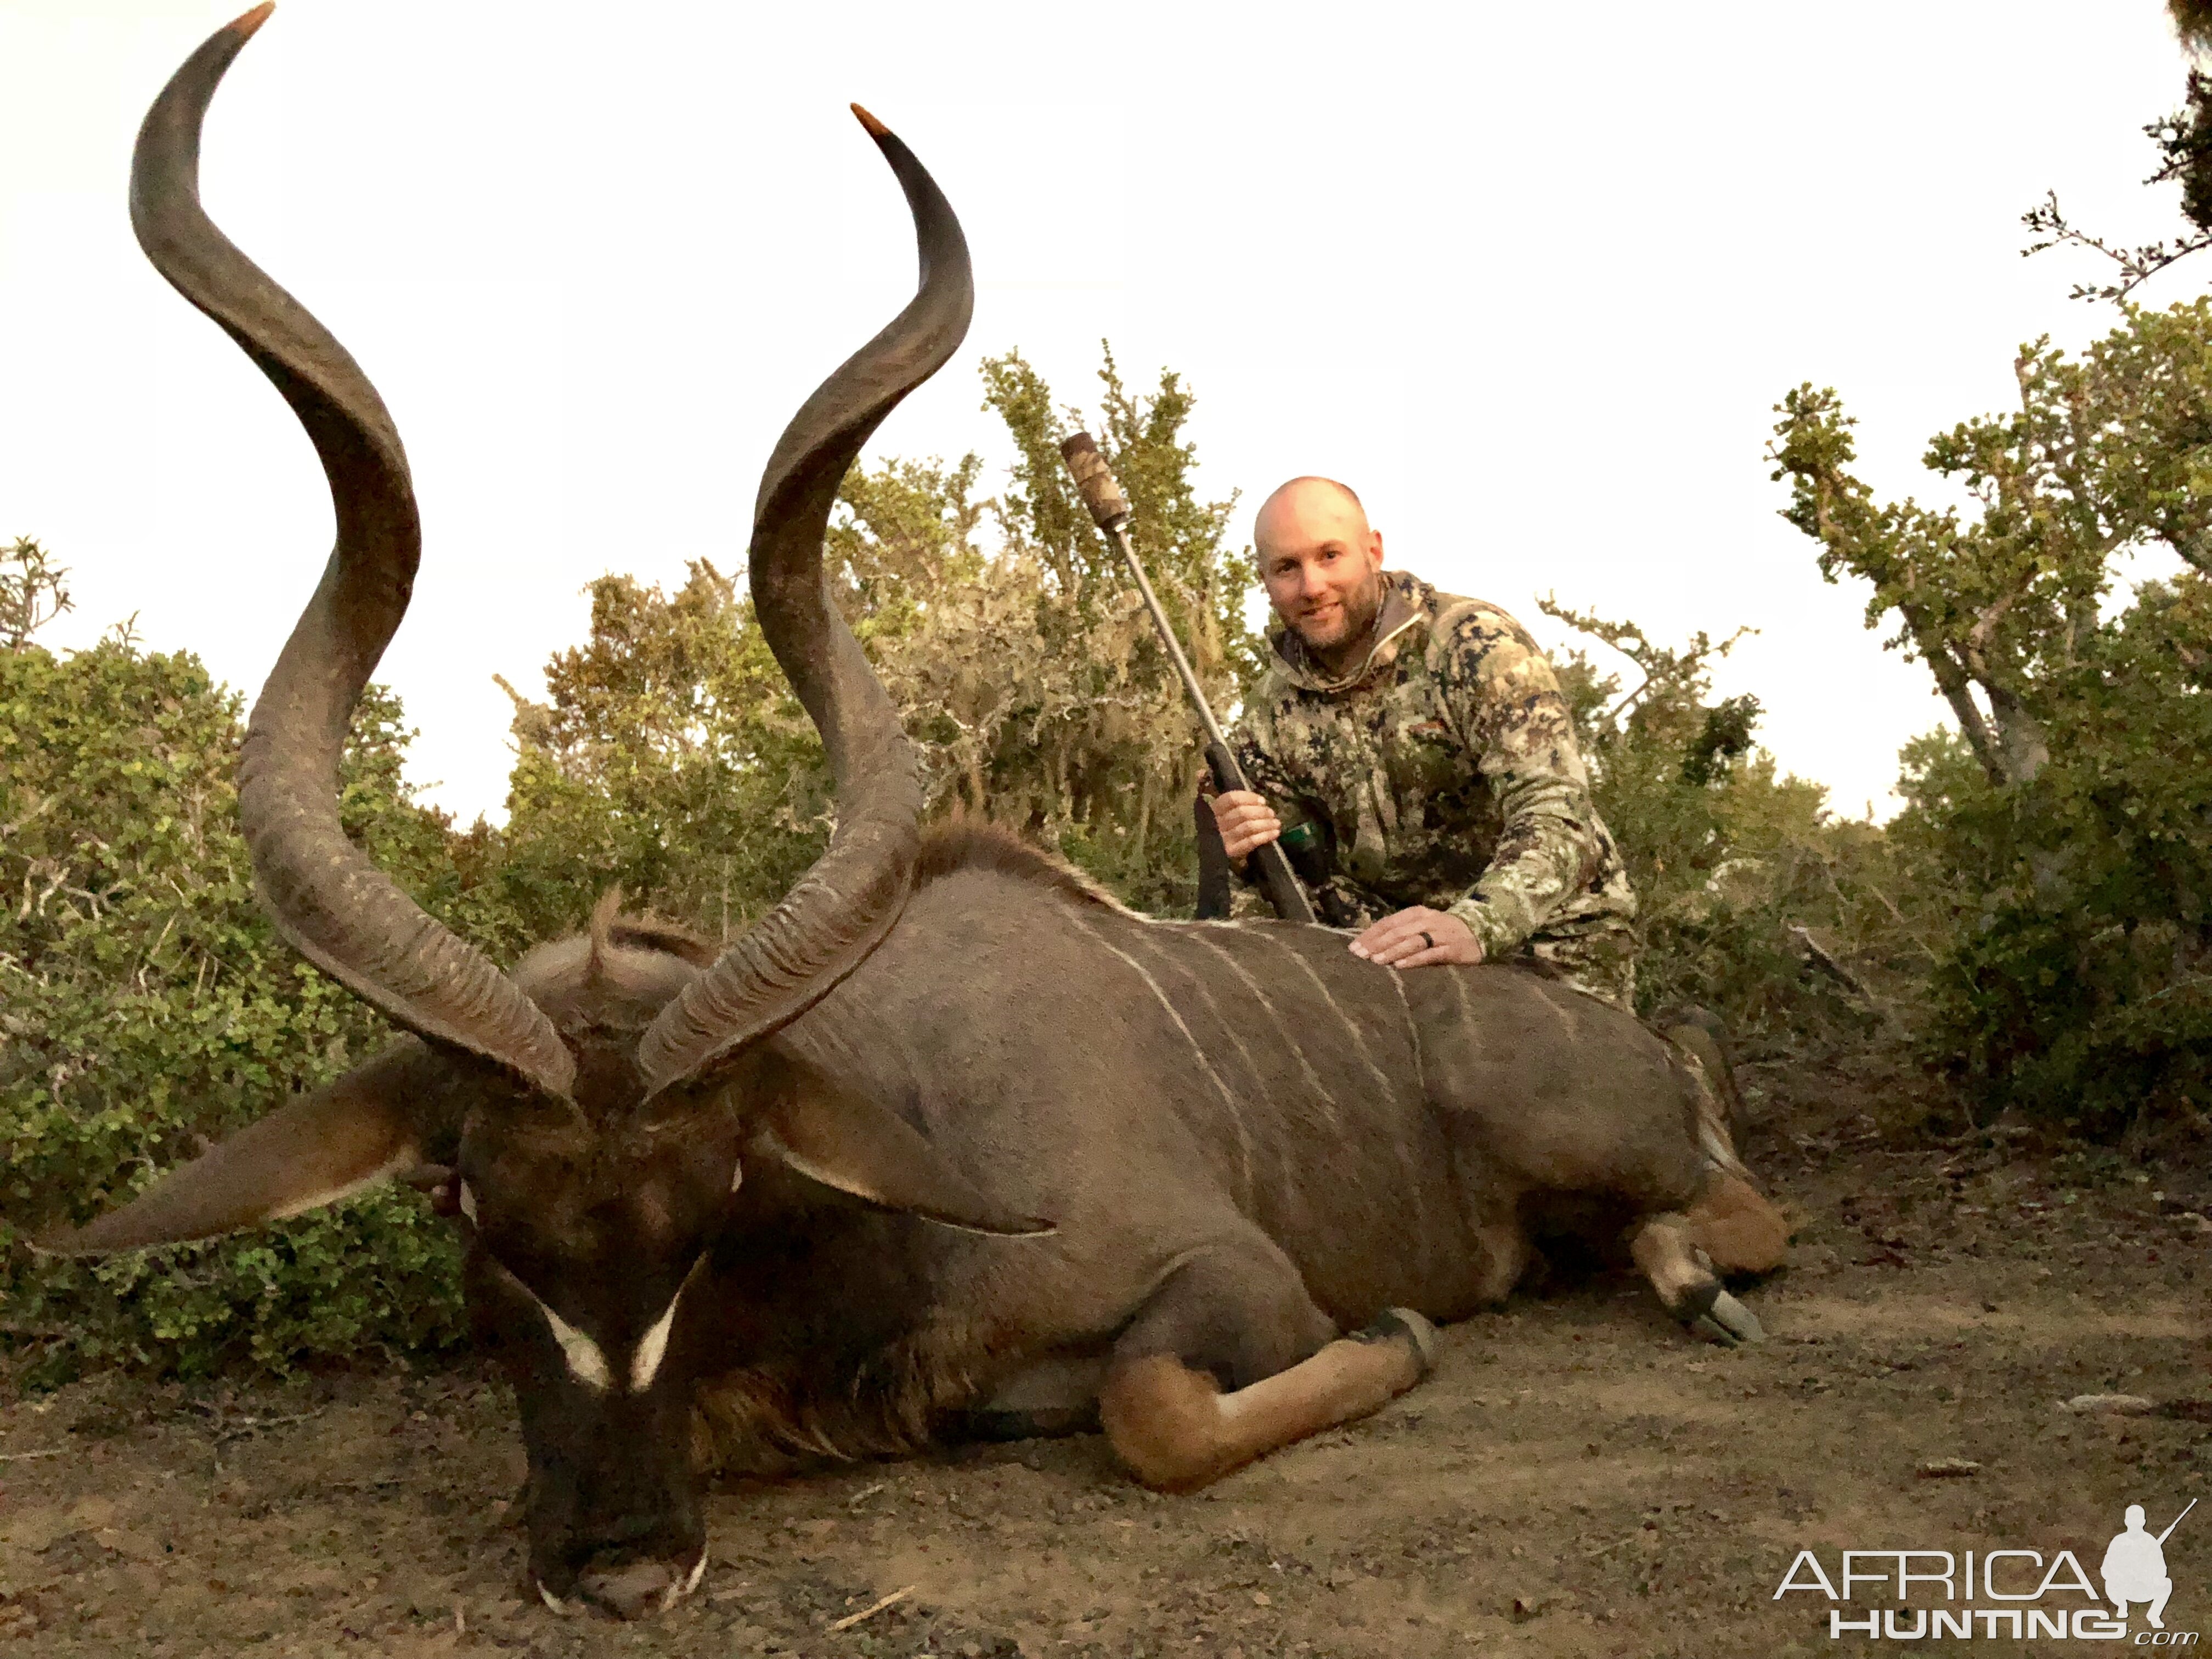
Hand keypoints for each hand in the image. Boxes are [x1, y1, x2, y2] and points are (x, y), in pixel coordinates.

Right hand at [1209, 789, 1280, 861]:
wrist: (1205, 858)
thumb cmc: (1220, 831)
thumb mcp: (1222, 816)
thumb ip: (1236, 806)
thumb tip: (1257, 800)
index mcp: (1213, 810)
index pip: (1231, 799)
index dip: (1249, 798)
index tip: (1262, 801)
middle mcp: (1216, 823)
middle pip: (1242, 812)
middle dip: (1261, 812)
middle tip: (1271, 813)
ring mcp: (1223, 838)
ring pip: (1248, 826)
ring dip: (1266, 824)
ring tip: (1276, 823)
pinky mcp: (1230, 852)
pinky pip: (1250, 842)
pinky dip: (1264, 836)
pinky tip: (1274, 834)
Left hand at [1349, 907, 1483, 968]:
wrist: (1480, 933)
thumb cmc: (1443, 933)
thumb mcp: (1421, 928)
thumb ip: (1400, 935)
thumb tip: (1372, 947)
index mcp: (1416, 913)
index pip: (1389, 922)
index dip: (1371, 934)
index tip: (1354, 946)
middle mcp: (1427, 921)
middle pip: (1397, 931)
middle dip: (1377, 943)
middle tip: (1360, 954)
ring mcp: (1440, 934)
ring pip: (1412, 941)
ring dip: (1392, 950)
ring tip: (1376, 960)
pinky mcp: (1451, 949)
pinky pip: (1430, 954)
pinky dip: (1414, 959)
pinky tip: (1400, 966)